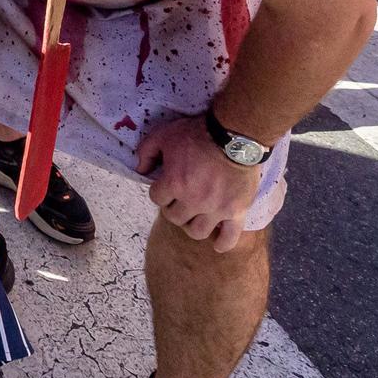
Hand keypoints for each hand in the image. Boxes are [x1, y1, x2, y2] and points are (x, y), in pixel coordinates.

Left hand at [136, 114, 262, 251]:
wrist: (236, 135)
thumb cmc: (198, 133)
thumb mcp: (164, 134)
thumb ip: (147, 151)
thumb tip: (140, 169)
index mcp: (174, 183)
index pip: (157, 198)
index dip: (159, 190)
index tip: (166, 184)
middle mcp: (193, 201)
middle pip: (174, 217)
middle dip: (173, 208)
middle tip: (179, 199)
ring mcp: (215, 209)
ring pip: (197, 231)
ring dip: (192, 224)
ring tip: (194, 215)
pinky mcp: (236, 212)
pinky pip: (229, 237)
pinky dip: (222, 243)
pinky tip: (217, 243)